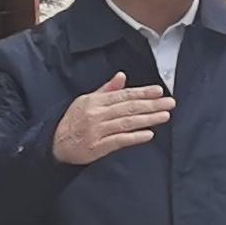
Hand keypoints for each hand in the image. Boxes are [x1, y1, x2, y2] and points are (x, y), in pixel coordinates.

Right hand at [54, 74, 173, 164]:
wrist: (55, 145)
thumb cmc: (73, 121)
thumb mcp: (86, 101)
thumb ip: (106, 90)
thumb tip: (122, 76)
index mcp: (95, 101)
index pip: (123, 95)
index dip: (142, 93)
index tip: (159, 91)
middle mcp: (97, 114)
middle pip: (128, 107)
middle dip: (151, 105)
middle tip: (170, 103)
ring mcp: (97, 131)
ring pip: (126, 123)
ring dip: (147, 119)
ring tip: (165, 116)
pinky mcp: (97, 147)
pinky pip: (119, 141)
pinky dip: (134, 137)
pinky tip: (148, 134)